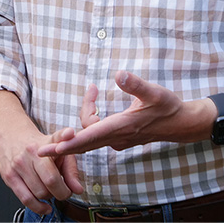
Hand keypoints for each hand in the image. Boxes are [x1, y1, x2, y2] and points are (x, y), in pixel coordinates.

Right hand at [0, 90, 83, 213]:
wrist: (12, 135)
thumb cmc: (38, 144)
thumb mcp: (59, 150)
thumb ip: (71, 169)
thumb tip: (78, 189)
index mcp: (42, 148)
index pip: (53, 177)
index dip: (65, 189)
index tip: (71, 190)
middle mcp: (27, 156)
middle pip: (46, 186)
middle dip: (59, 194)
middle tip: (63, 191)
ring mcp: (17, 167)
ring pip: (37, 194)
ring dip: (48, 198)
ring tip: (50, 191)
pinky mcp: (8, 177)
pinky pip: (25, 199)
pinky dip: (37, 207)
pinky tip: (44, 206)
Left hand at [37, 71, 210, 156]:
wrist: (183, 124)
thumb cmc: (169, 108)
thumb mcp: (155, 92)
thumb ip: (136, 84)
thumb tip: (119, 73)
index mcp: (122, 127)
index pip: (90, 137)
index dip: (71, 143)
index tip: (54, 149)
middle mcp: (117, 137)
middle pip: (84, 143)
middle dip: (62, 146)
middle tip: (40, 150)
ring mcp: (119, 140)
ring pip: (91, 136)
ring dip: (83, 119)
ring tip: (92, 92)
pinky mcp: (121, 138)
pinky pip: (98, 135)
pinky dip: (91, 124)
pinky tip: (95, 106)